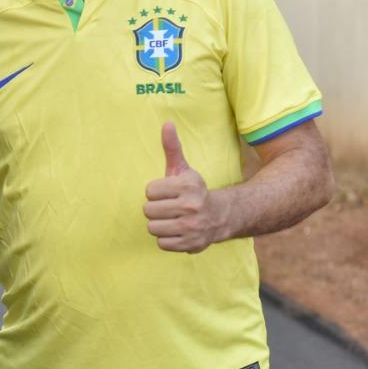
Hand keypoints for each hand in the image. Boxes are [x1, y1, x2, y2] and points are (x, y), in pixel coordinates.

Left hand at [143, 123, 225, 252]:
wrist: (219, 216)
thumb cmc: (192, 191)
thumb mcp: (183, 169)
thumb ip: (172, 148)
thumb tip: (167, 124)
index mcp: (187, 186)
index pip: (149, 191)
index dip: (156, 192)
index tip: (168, 192)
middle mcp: (191, 206)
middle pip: (148, 210)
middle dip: (156, 209)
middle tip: (169, 207)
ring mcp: (191, 227)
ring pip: (152, 227)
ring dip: (159, 224)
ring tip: (172, 219)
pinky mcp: (190, 244)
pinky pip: (161, 243)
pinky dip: (166, 239)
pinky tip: (177, 231)